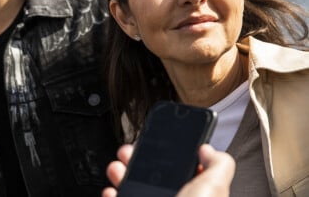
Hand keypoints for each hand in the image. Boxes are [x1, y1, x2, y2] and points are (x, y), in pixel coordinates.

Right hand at [102, 144, 234, 196]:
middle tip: (130, 152)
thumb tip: (209, 149)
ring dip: (120, 174)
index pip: (180, 168)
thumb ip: (219, 165)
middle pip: (152, 176)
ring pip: (132, 188)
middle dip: (138, 159)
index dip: (167, 152)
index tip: (156, 140)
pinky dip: (112, 196)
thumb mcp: (214, 189)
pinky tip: (112, 192)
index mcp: (195, 194)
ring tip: (117, 169)